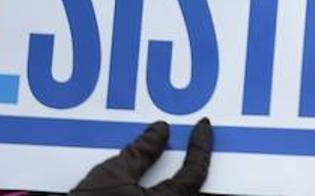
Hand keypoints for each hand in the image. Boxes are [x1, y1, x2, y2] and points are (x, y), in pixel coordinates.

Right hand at [70, 119, 212, 195]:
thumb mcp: (111, 174)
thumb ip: (142, 150)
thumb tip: (160, 130)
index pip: (196, 172)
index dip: (201, 145)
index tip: (202, 126)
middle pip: (195, 192)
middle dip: (199, 168)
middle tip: (200, 143)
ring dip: (185, 184)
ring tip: (184, 162)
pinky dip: (168, 193)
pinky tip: (159, 184)